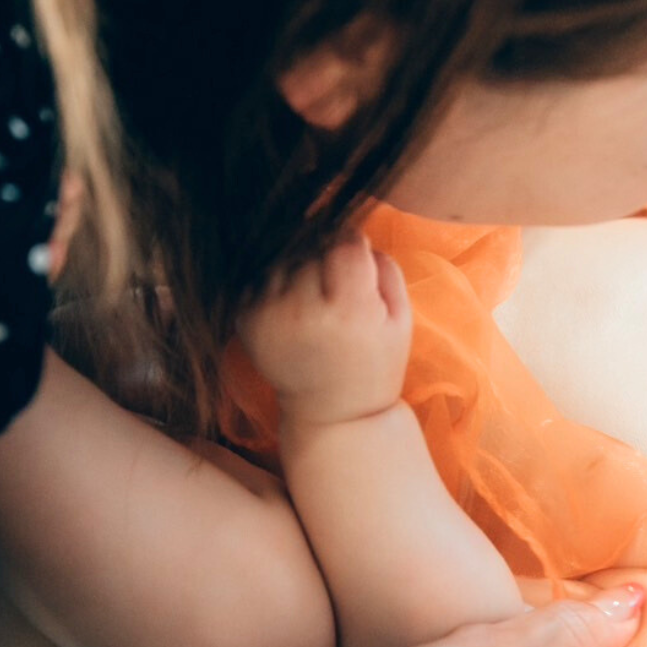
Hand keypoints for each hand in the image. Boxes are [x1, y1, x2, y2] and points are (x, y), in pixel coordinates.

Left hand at [239, 233, 410, 426]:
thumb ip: (384, 268)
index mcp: (351, 311)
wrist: (334, 413)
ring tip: (314, 301)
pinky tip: (292, 311)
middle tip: (336, 291)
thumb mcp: (401, 319)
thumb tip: (353, 232)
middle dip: (326, 259)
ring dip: (299, 270)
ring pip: (284, 260)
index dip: (354, 247)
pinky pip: (261, 279)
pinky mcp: (245, 321)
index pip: (345, 243)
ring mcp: (269, 316)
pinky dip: (276, 286)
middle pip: (313, 250)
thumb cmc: (375, 364)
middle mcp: (304, 311)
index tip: (357, 262)